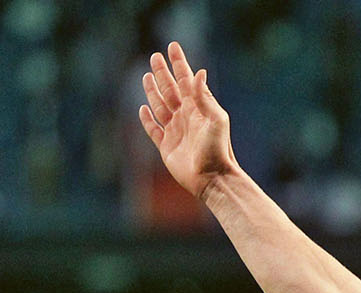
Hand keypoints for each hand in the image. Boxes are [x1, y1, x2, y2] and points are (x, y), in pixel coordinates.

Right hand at [138, 42, 238, 198]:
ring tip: (147, 76)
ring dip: (153, 91)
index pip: (186, 79)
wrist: (212, 179)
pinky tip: (143, 109)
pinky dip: (147, 119)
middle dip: (163, 73)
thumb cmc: (217, 149)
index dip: (179, 63)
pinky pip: (154, 130)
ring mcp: (176, 131)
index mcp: (198, 108)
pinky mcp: (167, 147)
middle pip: (170, 89)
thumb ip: (205, 97)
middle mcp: (186, 117)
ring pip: (161, 106)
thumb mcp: (215, 120)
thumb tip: (200, 71)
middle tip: (154, 56)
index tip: (172, 46)